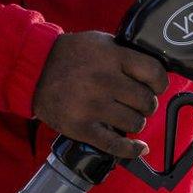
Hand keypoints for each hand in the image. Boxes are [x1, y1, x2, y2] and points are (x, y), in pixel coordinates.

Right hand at [33, 31, 168, 157]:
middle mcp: (105, 81)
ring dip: (134, 122)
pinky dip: (131, 150)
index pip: (154, 74)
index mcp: (113, 57)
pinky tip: (140, 148)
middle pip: (146, 101)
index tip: (156, 86)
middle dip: (146, 104)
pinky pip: (114, 144)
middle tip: (135, 102)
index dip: (160, 83)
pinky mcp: (80, 126)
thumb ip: (127, 55)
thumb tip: (154, 73)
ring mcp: (92, 106)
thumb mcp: (102, 42)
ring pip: (135, 123)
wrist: (32, 68)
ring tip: (124, 115)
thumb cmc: (71, 55)